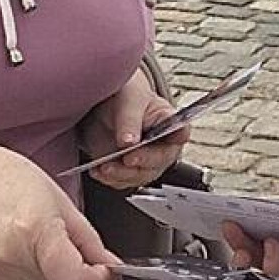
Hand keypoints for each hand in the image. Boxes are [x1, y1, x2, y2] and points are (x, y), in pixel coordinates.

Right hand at [0, 143, 120, 279]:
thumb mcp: (57, 199)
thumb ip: (88, 239)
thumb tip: (110, 266)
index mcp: (34, 232)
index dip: (98, 279)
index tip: (106, 270)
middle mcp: (11, 260)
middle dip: (81, 276)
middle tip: (76, 249)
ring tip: (46, 246)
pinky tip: (29, 255)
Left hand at [79, 69, 189, 189]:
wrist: (103, 108)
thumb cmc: (126, 98)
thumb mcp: (128, 102)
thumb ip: (129, 121)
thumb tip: (129, 142)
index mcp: (170, 123)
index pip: (181, 131)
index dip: (178, 136)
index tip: (172, 137)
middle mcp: (163, 146)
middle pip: (159, 160)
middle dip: (142, 161)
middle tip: (127, 158)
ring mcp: (146, 161)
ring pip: (140, 175)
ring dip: (122, 174)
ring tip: (105, 167)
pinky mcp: (128, 170)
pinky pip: (122, 181)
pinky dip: (109, 178)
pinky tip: (97, 171)